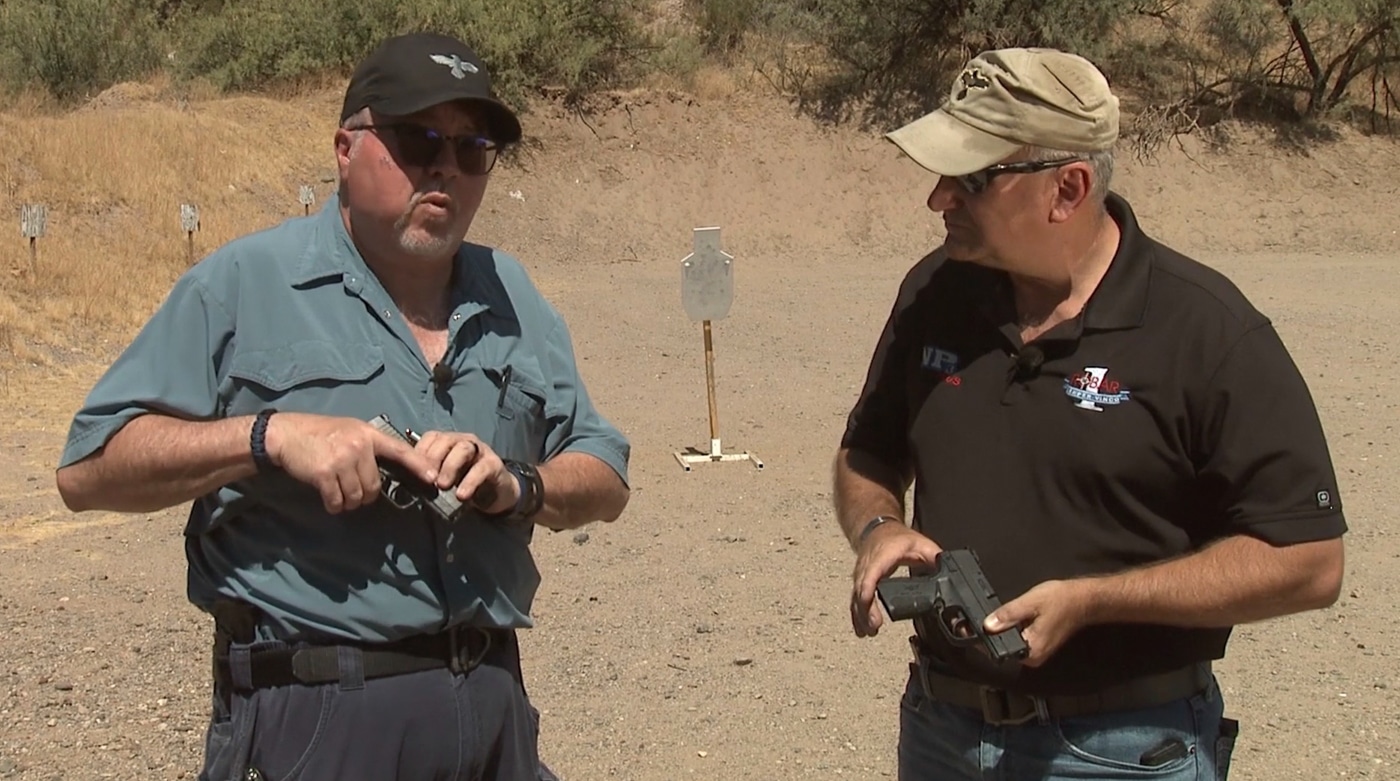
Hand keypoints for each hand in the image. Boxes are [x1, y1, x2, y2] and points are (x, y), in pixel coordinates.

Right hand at [265, 413, 437, 514]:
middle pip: (375, 486)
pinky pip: (338, 501)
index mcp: (369, 435)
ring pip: (358, 497)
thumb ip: (369, 447)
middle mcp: (359, 446)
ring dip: (349, 501)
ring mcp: (342, 460)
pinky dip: (334, 505)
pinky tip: (328, 498)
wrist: (287, 434)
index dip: (418, 465)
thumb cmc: (321, 433)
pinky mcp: (325, 474)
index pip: (400, 451)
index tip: (432, 478)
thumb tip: (387, 470)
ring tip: (338, 491)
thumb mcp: (350, 431)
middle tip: (352, 489)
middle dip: (365, 495)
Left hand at [411, 431, 519, 515]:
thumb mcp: (444, 478)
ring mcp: (480, 450)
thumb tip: (407, 482)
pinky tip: (462, 495)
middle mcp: (463, 441)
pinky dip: (470, 482)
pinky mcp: (494, 464)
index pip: (430, 438)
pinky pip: (481, 469)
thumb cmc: (464, 483)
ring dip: (450, 467)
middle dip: (432, 460)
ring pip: (463, 449)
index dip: (419, 453)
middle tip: (426, 481)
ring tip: (442, 486)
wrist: (496, 493)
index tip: (411, 472)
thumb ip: (429, 476)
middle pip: (445, 441)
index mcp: (448, 442)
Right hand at [851, 524, 942, 637]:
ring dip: (859, 616)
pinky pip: (854, 599)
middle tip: (874, 627)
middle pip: (861, 590)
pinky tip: (860, 629)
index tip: (869, 604)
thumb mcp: (920, 542)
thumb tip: (948, 569)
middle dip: (865, 610)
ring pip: (855, 597)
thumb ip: (935, 556)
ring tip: (867, 632)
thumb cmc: (896, 537)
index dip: (868, 590)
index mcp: (882, 556)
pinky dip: (856, 615)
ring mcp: (861, 575)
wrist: (878, 529)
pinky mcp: (859, 582)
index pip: (871, 574)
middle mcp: (867, 567)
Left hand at [984, 579, 1095, 666]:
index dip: (983, 637)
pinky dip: (1012, 627)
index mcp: (1031, 651)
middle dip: (992, 631)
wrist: (1083, 600)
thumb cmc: (1062, 601)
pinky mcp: (1036, 643)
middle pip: (1001, 646)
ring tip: (1007, 613)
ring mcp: (1035, 651)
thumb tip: (988, 624)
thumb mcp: (1030, 603)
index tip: (970, 627)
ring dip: (1002, 628)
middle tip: (990, 616)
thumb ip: (1008, 615)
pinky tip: (1016, 615)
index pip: (997, 649)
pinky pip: (1017, 638)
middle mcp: (1033, 656)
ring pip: (1008, 641)